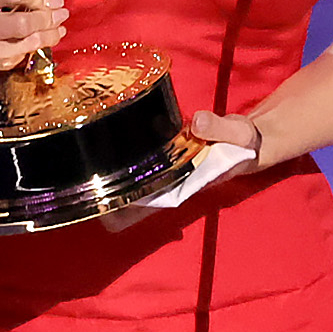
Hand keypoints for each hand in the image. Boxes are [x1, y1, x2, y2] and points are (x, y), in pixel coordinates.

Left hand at [100, 111, 262, 232]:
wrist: (251, 140)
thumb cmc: (245, 144)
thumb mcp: (239, 134)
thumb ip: (220, 128)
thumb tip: (197, 122)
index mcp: (185, 184)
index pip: (149, 205)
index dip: (125, 209)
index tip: (102, 202)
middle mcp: (171, 181)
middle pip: (132, 200)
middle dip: (107, 196)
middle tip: (81, 180)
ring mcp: (166, 169)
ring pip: (133, 183)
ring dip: (111, 179)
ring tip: (84, 166)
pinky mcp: (165, 154)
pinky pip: (140, 163)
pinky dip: (123, 160)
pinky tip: (103, 148)